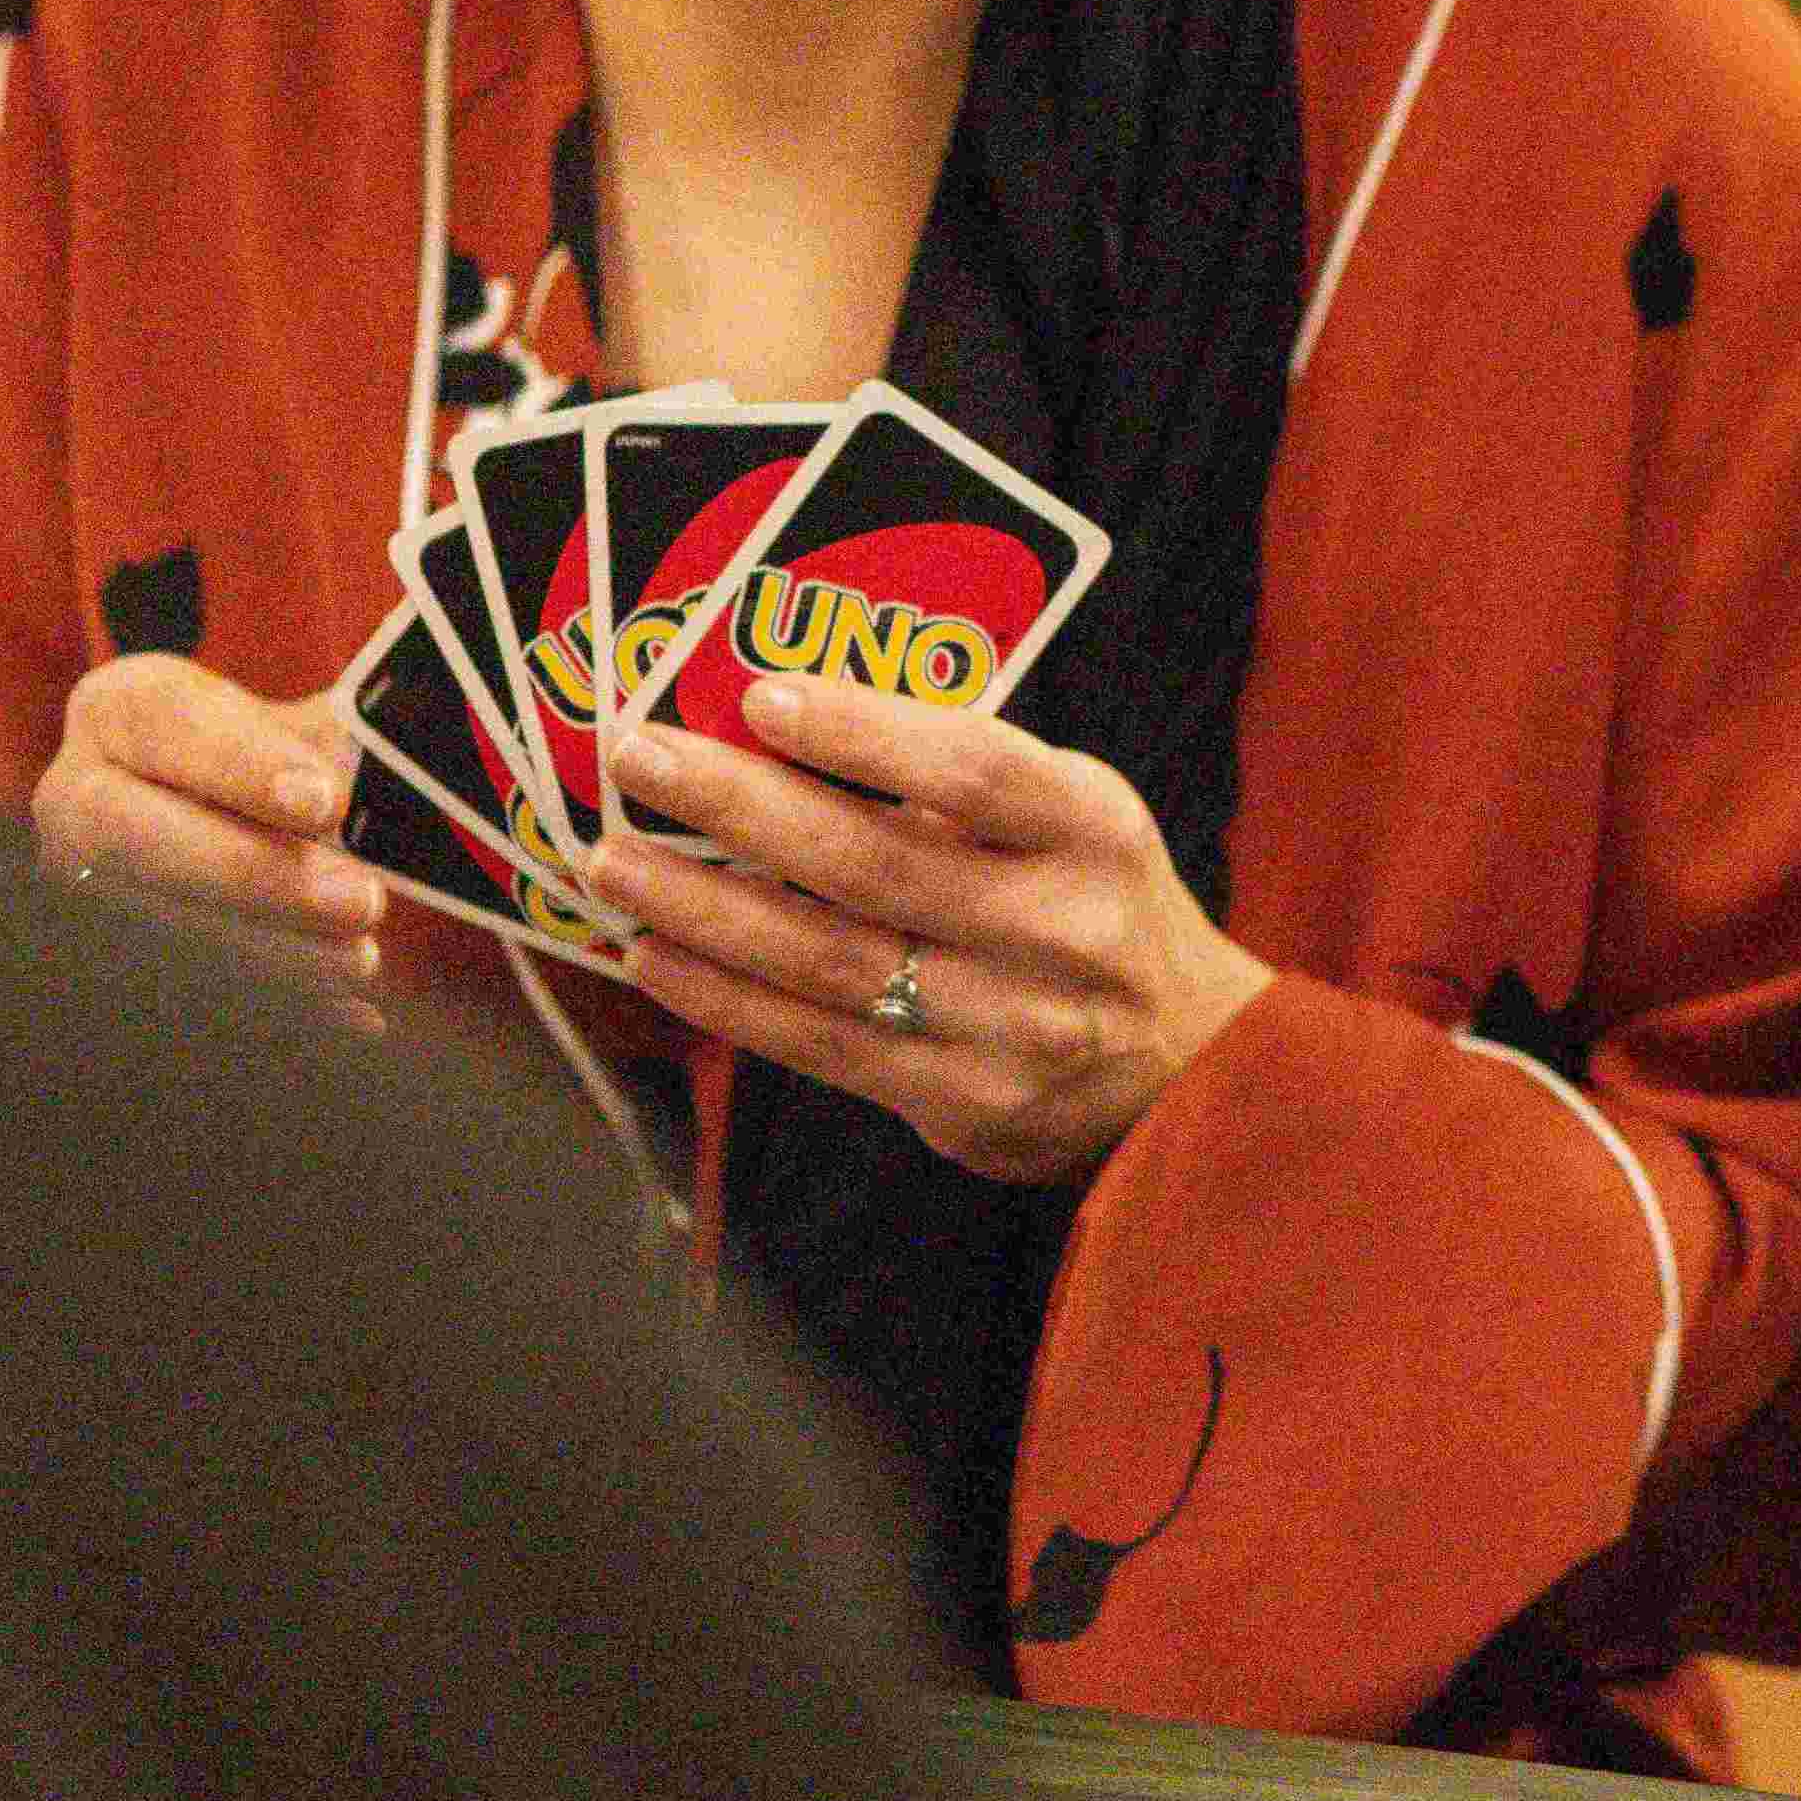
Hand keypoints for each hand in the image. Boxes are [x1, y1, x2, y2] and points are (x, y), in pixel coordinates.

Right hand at [34, 651, 383, 1009]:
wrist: (227, 816)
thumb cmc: (275, 759)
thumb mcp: (300, 727)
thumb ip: (340, 740)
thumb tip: (403, 766)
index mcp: (122, 710)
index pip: (165, 722)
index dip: (241, 766)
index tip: (324, 802)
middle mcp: (77, 798)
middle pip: (134, 838)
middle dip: (251, 876)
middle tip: (359, 900)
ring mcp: (83, 890)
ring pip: (156, 928)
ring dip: (266, 955)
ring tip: (360, 961)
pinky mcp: (117, 960)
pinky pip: (183, 992)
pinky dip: (273, 1008)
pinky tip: (348, 1016)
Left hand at [592, 669, 1273, 1187]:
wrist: (1187, 1063)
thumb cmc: (1098, 904)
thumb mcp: (1075, 815)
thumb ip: (962, 780)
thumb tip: (780, 727)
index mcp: (1092, 830)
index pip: (973, 771)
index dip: (865, 732)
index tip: (762, 696)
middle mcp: (1057, 929)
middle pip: (875, 864)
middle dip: (740, 806)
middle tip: (638, 757)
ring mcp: (1009, 1027)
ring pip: (827, 960)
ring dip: (702, 907)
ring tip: (613, 861)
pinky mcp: (962, 1105)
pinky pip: (818, 1044)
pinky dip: (725, 996)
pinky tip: (655, 954)